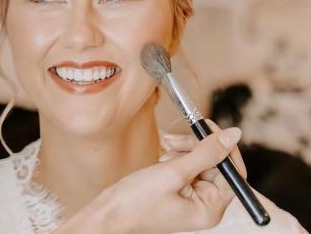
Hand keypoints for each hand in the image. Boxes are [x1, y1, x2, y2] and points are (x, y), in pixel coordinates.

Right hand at [57, 125, 242, 233]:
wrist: (107, 215)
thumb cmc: (136, 201)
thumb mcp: (173, 173)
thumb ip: (206, 153)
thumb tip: (234, 134)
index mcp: (210, 209)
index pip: (233, 173)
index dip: (223, 148)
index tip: (208, 126)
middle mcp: (204, 206)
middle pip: (215, 165)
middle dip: (197, 147)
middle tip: (175, 138)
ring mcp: (191, 199)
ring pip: (200, 163)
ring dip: (184, 149)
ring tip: (165, 146)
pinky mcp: (177, 192)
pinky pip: (186, 168)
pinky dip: (175, 157)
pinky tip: (162, 155)